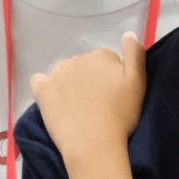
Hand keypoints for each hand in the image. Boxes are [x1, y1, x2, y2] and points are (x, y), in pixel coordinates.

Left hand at [30, 33, 147, 157]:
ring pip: (64, 72)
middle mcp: (78, 59)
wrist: (94, 144)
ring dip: (70, 83)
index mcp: (102, 56)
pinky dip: (45, 87)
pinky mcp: (42, 90)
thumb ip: (135, 54)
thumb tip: (128, 33)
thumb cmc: (121, 116)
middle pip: (85, 65)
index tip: (114, 96)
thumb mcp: (138, 83)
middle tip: (98, 104)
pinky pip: (39, 80)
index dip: (112, 78)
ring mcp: (57, 73)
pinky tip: (53, 100)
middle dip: (91, 79)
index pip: (107, 60)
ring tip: (77, 107)